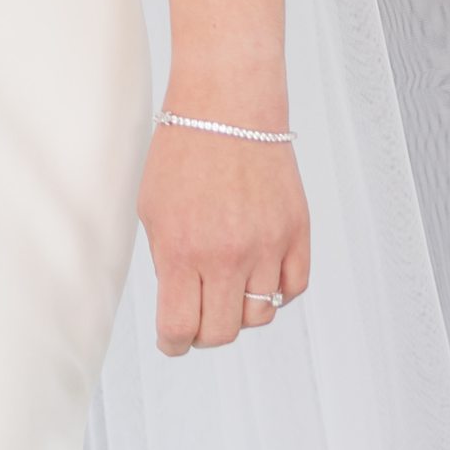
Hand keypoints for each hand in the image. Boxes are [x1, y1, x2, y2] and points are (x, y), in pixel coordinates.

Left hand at [140, 118, 310, 353]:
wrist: (228, 106)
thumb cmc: (183, 151)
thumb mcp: (152, 209)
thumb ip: (165, 261)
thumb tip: (178, 301)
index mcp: (181, 249)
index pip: (179, 328)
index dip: (172, 343)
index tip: (170, 340)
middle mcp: (227, 255)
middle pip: (221, 332)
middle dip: (203, 334)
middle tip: (196, 319)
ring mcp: (267, 245)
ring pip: (259, 315)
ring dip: (239, 311)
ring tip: (225, 290)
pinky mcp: (297, 233)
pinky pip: (292, 289)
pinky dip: (275, 291)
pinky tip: (257, 274)